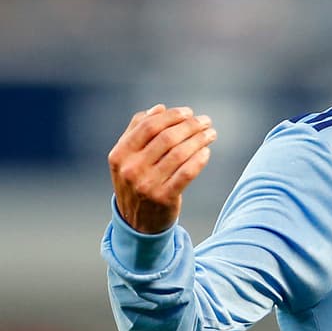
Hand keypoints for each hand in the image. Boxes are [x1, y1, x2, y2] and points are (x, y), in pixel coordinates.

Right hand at [108, 104, 215, 233]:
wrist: (136, 222)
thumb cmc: (135, 182)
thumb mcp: (127, 158)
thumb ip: (137, 131)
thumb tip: (158, 108)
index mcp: (120, 154)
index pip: (149, 126)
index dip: (172, 116)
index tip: (189, 113)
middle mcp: (131, 168)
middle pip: (167, 138)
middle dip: (190, 126)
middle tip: (206, 122)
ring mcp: (146, 185)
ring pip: (179, 154)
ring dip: (199, 140)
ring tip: (211, 134)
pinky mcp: (164, 198)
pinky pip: (187, 173)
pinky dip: (199, 159)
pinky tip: (206, 151)